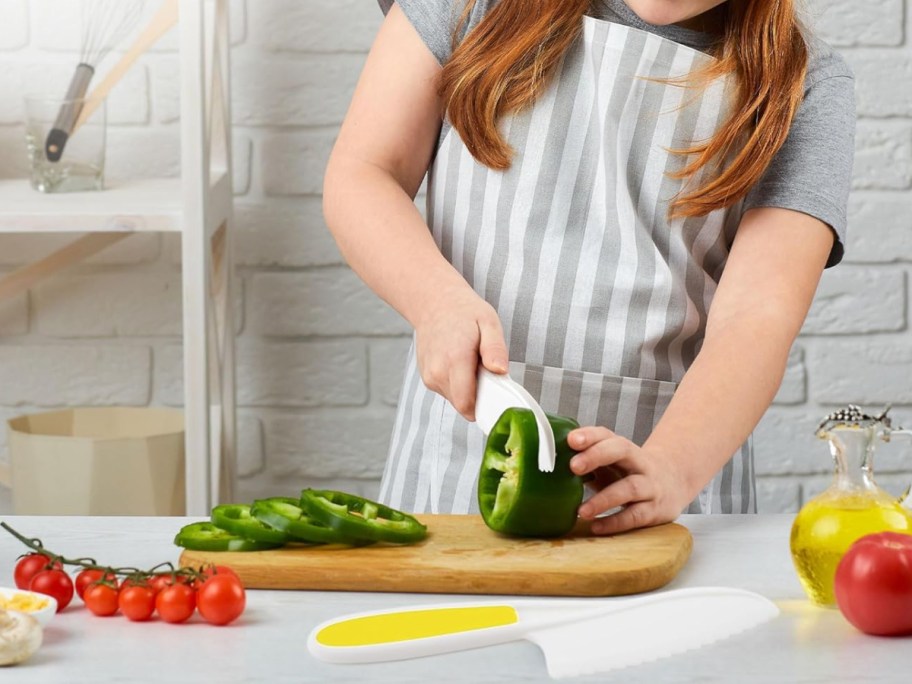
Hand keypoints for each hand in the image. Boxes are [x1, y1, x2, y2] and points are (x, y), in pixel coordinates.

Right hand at [413, 287, 507, 420]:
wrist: (434, 302)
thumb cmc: (464, 312)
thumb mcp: (489, 322)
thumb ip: (495, 349)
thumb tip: (500, 371)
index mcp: (455, 360)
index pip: (467, 405)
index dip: (484, 405)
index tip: (495, 393)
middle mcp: (437, 372)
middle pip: (463, 405)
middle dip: (479, 395)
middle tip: (485, 370)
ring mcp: (429, 376)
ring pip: (456, 400)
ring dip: (468, 389)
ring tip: (471, 363)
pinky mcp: (427, 378)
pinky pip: (448, 392)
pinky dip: (458, 384)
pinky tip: (459, 363)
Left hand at [568, 427, 691, 534]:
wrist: (673, 481)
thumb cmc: (627, 472)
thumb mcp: (609, 462)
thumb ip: (584, 461)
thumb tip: (544, 465)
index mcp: (622, 448)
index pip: (606, 434)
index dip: (589, 436)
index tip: (571, 440)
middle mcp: (637, 462)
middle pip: (621, 450)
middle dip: (597, 455)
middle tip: (573, 466)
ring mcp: (649, 485)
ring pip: (629, 488)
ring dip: (604, 499)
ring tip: (581, 511)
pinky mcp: (655, 509)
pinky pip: (635, 516)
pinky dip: (615, 522)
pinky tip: (597, 527)